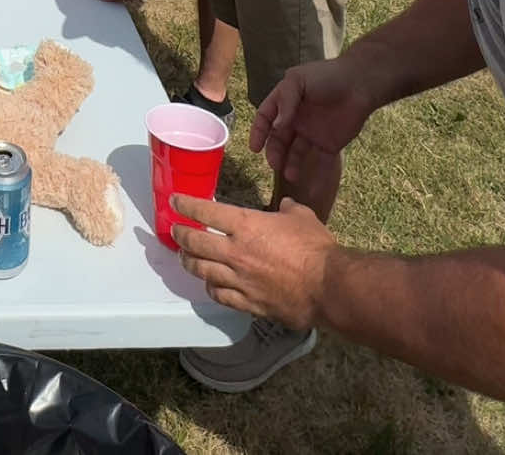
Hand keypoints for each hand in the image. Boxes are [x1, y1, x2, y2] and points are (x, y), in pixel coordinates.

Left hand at [172, 196, 339, 327]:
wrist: (328, 287)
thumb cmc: (315, 248)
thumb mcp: (301, 216)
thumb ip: (287, 209)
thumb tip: (285, 207)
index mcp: (246, 225)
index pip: (206, 211)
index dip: (186, 205)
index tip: (175, 201)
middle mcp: (236, 252)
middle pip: (195, 242)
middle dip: (181, 235)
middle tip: (176, 231)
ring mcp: (240, 280)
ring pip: (202, 271)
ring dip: (190, 262)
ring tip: (186, 257)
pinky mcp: (248, 303)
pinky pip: (220, 295)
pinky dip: (211, 288)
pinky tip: (211, 285)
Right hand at [250, 58, 375, 192]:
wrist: (359, 85)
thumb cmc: (327, 77)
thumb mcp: (299, 80)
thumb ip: (286, 102)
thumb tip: (276, 126)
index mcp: (285, 101)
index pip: (265, 117)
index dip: (259, 132)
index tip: (254, 148)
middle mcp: (295, 119)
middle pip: (278, 139)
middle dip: (274, 152)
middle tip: (274, 164)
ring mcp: (311, 133)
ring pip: (295, 153)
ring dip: (289, 164)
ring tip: (290, 175)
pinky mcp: (329, 144)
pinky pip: (320, 163)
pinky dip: (315, 177)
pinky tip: (311, 187)